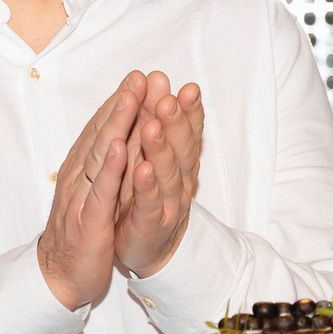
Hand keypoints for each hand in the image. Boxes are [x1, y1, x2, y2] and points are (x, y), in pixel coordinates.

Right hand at [37, 73, 145, 308]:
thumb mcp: (94, 191)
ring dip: (116, 126)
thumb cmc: (81, 231)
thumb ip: (104, 163)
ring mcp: (81, 197)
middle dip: (122, 103)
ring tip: (132, 99)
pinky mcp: (87, 221)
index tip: (139, 77)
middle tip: (139, 76)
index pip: (102, 129)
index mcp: (82, 169)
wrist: (61, 276)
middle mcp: (78, 176)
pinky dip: (109, 169)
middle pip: (102, 133)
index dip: (120, 102)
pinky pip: (99, 191)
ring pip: (99, 155)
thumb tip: (117, 134)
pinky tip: (119, 149)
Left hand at [116, 72, 202, 276]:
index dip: (190, 112)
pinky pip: (149, 204)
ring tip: (153, 127)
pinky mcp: (149, 225)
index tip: (187, 89)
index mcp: (180, 164)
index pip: (188, 133)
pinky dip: (147, 187)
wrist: (147, 250)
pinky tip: (143, 170)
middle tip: (168, 99)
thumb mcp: (154, 158)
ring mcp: (167, 204)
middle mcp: (179, 182)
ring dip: (160, 150)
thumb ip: (156, 124)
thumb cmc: (148, 197)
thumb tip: (158, 83)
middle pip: (182, 149)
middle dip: (176, 123)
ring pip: (167, 175)